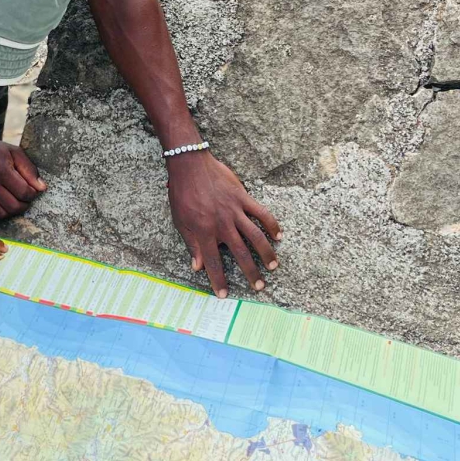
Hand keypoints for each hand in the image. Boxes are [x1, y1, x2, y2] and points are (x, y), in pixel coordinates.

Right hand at [0, 137, 45, 219]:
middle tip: (26, 198)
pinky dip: (1, 212)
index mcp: (1, 171)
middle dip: (25, 204)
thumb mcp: (15, 153)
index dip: (32, 194)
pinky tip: (4, 203)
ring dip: (13, 210)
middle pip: (14, 206)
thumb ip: (29, 170)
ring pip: (3, 214)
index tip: (32, 190)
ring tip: (15, 200)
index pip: (24, 192)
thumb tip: (42, 188)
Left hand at [166, 151, 281, 297]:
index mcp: (203, 232)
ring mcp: (234, 211)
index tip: (224, 295)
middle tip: (259, 286)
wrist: (190, 165)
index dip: (218, 280)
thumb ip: (192, 244)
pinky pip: (261, 213)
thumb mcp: (180, 222)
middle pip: (240, 253)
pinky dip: (272, 225)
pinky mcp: (243, 198)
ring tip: (273, 266)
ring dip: (266, 253)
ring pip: (255, 236)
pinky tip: (279, 236)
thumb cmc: (182, 194)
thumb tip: (197, 267)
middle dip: (250, 272)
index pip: (212, 262)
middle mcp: (221, 224)